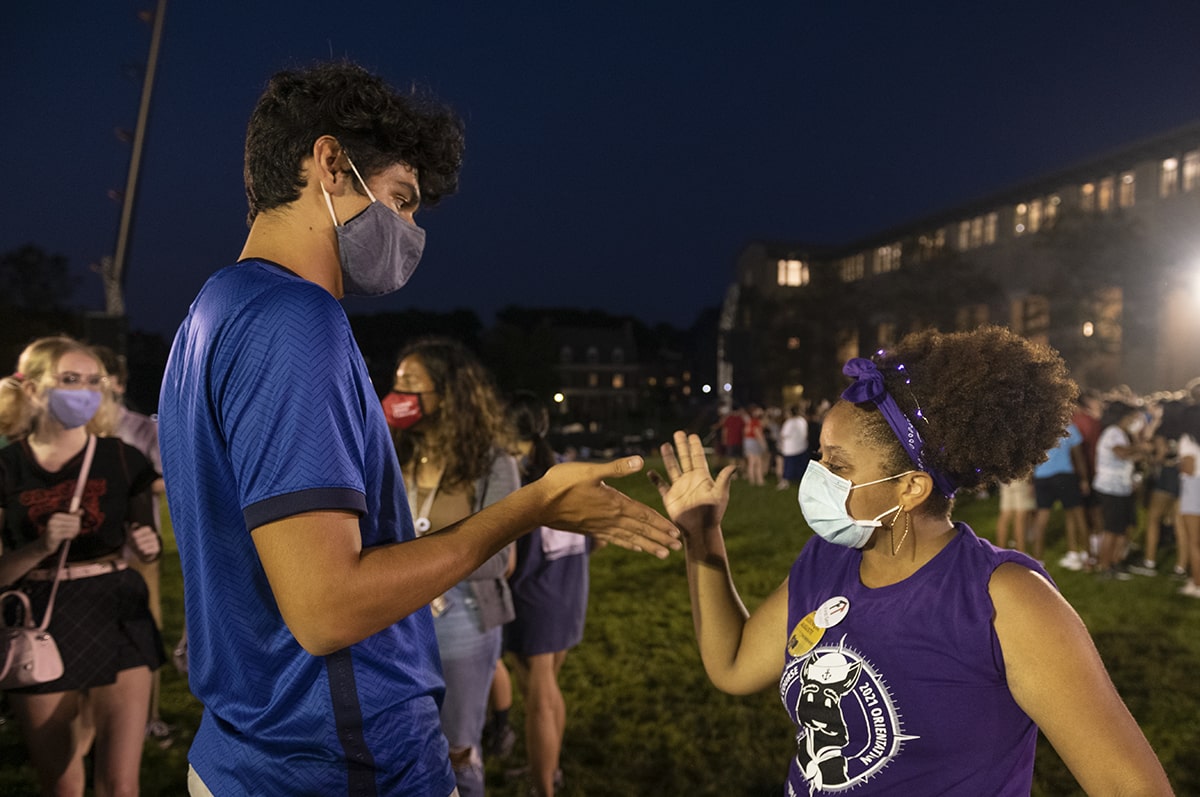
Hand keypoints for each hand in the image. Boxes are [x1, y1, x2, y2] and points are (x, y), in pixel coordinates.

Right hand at [43, 511, 82, 552]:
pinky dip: (71, 536)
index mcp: (55, 515)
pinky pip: (69, 534)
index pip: (75, 517)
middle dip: (77, 528)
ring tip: (71, 535)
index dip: (78, 523)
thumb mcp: (64, 523)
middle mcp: (53, 520)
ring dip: (74, 533)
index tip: (74, 527)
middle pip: (75, 522)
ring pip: (73, 528)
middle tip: (73, 533)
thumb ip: (72, 516)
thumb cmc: (57, 533)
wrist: (44, 544)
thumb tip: (82, 510)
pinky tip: (68, 538)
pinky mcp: (53, 536)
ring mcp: (52, 528)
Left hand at [128, 524, 161, 561]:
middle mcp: (153, 536)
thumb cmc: (135, 542)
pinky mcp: (156, 548)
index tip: (133, 535)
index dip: (140, 531)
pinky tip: (143, 551)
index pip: (147, 529)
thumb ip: (129, 531)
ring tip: (139, 547)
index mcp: (147, 531)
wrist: (141, 551)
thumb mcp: (131, 537)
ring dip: (145, 544)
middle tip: (136, 542)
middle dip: (143, 539)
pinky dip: (149, 550)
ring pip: (153, 542)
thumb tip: (125, 523)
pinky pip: (155, 548)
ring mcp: (155, 542)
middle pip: (151, 535)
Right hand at [533, 457, 680, 557]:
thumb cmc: (562, 483)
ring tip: (663, 553)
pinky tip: (636, 547)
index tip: (676, 532)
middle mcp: (610, 518)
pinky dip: (628, 544)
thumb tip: (640, 460)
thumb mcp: (590, 471)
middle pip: (641, 529)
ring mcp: (601, 526)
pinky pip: (615, 539)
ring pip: (630, 538)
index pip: (643, 515)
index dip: (661, 523)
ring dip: (648, 545)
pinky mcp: (591, 530)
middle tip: (678, 547)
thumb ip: (616, 468)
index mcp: (614, 503)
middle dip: (660, 537)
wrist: (538, 504)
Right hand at [647, 431, 735, 540]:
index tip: (692, 435)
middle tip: (678, 432)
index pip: (698, 458)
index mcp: (702, 478)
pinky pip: (661, 486)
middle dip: (681, 446)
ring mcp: (679, 488)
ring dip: (668, 457)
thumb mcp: (719, 495)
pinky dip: (655, 480)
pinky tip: (650, 472)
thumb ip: (724, 480)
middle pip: (684, 459)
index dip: (695, 447)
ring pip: (672, 468)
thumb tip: (734, 465)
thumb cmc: (712, 514)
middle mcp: (690, 480)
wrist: (700, 530)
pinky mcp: (670, 497)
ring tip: (664, 445)